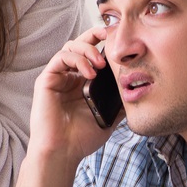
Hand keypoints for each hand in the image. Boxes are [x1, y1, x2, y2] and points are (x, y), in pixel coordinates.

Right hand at [28, 26, 120, 166]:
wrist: (63, 152)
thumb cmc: (82, 138)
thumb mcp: (110, 116)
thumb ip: (120, 101)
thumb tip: (139, 88)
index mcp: (83, 82)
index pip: (93, 54)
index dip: (105, 43)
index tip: (121, 41)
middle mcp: (70, 76)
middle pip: (80, 43)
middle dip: (95, 35)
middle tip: (111, 35)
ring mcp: (58, 77)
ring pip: (70, 46)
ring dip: (88, 49)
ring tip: (101, 64)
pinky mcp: (47, 79)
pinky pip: (61, 58)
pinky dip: (77, 60)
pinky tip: (89, 73)